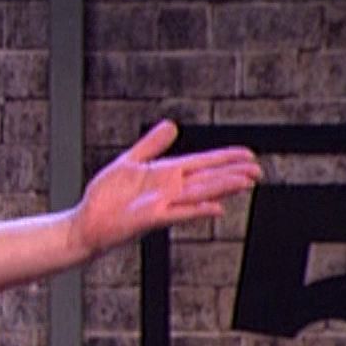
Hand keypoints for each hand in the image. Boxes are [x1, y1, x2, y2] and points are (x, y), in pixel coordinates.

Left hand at [69, 119, 262, 258]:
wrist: (87, 220)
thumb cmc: (106, 196)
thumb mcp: (130, 161)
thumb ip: (151, 145)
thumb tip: (171, 125)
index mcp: (166, 174)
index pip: (202, 163)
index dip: (224, 158)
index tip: (248, 154)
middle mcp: (169, 189)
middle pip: (207, 178)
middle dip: (232, 174)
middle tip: (258, 171)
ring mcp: (163, 204)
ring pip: (199, 194)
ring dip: (222, 188)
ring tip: (245, 182)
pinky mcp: (152, 218)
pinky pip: (179, 213)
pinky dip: (197, 210)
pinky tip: (216, 208)